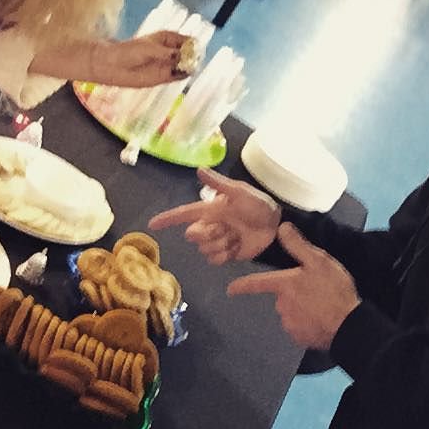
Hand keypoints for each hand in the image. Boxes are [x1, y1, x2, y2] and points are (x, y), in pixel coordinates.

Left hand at [91, 31, 188, 87]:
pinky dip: (184, 75)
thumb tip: (182, 56)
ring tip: (188, 67)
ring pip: (188, 65)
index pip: (189, 40)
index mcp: (169, 38)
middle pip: (191, 53)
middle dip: (195, 56)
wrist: (114, 66)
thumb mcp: (149, 49)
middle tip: (194, 60)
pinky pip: (181, 76)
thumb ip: (166, 53)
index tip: (196, 50)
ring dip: (191, 66)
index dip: (195, 45)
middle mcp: (172, 51)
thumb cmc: (129, 52)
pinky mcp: (167, 76)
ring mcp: (170, 64)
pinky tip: (184, 73)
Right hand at [147, 168, 281, 262]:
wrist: (276, 226)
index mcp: (211, 209)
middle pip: (192, 235)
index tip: (152, 224)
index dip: (168, 218)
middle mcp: (211, 224)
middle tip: (227, 228)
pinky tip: (238, 247)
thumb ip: (219, 184)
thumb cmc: (259, 205)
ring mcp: (218, 240)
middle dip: (208, 234)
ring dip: (221, 244)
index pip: (184, 213)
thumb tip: (198, 168)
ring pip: (204, 249)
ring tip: (236, 236)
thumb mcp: (240, 192)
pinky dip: (226, 255)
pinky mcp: (226, 254)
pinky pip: (214, 260)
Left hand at [226, 222, 360, 349]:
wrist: (349, 325)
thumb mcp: (319, 261)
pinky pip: (300, 326)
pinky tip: (323, 317)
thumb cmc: (333, 290)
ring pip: (291, 311)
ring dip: (302, 308)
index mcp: (284, 286)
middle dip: (294, 293)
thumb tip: (282, 228)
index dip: (242, 286)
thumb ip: (298, 245)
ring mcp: (290, 324)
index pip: (257, 283)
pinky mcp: (300, 338)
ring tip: (322, 304)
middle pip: (282, 296)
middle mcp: (281, 306)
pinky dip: (308, 322)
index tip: (230, 289)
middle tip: (316, 289)